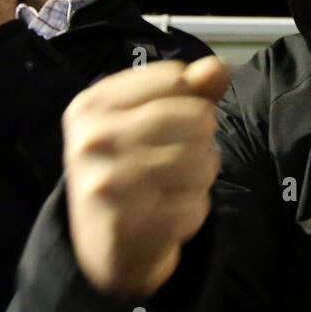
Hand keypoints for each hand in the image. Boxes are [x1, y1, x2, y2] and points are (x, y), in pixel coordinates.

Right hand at [63, 56, 231, 298]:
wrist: (105, 244)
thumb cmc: (131, 168)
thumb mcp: (147, 120)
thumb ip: (188, 90)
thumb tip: (219, 67)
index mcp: (91, 104)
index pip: (175, 79)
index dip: (192, 101)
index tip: (174, 123)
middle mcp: (92, 139)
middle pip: (196, 119)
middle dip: (202, 141)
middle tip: (179, 159)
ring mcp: (107, 183)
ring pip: (202, 162)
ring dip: (202, 177)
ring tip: (176, 185)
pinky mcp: (127, 224)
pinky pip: (196, 205)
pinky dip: (194, 210)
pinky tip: (170, 213)